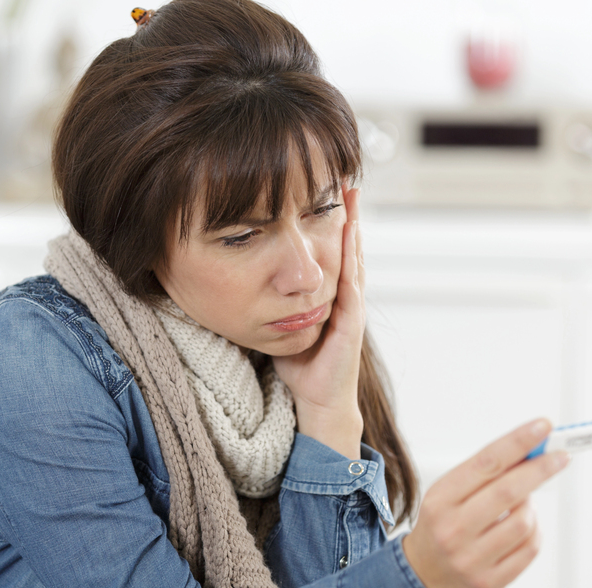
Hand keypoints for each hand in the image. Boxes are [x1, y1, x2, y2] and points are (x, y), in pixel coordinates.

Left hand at [272, 184, 364, 458]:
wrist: (316, 402)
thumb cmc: (298, 368)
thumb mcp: (280, 325)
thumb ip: (269, 303)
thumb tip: (239, 281)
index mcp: (328, 296)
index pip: (331, 251)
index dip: (329, 222)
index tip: (324, 190)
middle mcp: (343, 297)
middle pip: (347, 246)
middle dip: (347, 213)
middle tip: (346, 180)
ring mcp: (350, 307)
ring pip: (353, 257)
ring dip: (353, 227)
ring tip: (351, 196)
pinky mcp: (350, 321)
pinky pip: (351, 283)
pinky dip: (350, 257)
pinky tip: (348, 236)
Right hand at [402, 418, 569, 587]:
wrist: (424, 573)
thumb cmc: (442, 524)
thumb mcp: (448, 492)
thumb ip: (484, 473)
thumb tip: (529, 451)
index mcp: (441, 499)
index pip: (486, 463)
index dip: (518, 442)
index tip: (542, 428)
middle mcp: (453, 529)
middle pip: (508, 491)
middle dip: (540, 469)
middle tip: (559, 456)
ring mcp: (472, 558)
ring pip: (524, 521)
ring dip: (531, 506)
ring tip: (522, 503)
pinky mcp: (491, 580)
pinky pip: (530, 548)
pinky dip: (534, 530)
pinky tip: (523, 525)